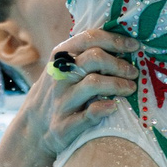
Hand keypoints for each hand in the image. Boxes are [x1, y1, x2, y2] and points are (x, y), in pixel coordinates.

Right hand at [29, 27, 141, 158]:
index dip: (115, 40)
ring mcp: (61, 100)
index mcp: (61, 57)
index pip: (89, 38)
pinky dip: (104, 109)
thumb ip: (85, 54)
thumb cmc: (59, 91)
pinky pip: (88, 114)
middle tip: (134, 73)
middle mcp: (60, 76)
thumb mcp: (64, 68)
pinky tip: (114, 106)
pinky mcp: (64, 125)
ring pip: (93, 84)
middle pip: (94, 58)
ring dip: (118, 84)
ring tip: (130, 88)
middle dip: (119, 64)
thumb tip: (124, 42)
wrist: (33, 128)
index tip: (134, 46)